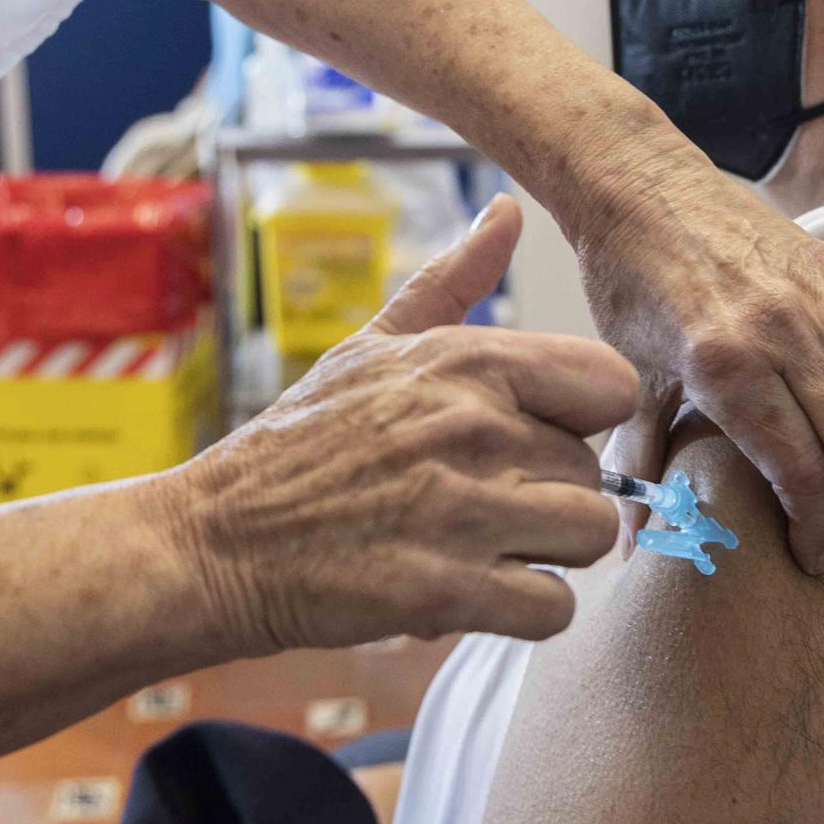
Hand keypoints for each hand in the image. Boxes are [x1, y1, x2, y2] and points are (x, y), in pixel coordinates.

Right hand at [165, 196, 637, 654]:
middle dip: (549, 498)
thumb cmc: (300, 444)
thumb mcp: (370, 346)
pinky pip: (555, 609)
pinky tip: (477, 594)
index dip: (584, 420)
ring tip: (486, 549)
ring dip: (547, 556)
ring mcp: (458, 510)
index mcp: (463, 361)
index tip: (538, 439)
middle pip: (594, 473)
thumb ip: (453, 281)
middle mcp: (470, 426)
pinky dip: (526, 613)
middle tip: (482, 507)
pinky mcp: (443, 591)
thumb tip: (506, 210)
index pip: (610, 385)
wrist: (213, 542)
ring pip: (590, 538)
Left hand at [578, 142, 823, 573]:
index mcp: (726, 365)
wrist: (636, 184)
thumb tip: (640, 539)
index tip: (815, 556)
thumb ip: (642, 458)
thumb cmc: (627, 281)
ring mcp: (817, 292)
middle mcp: (782, 330)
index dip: (816, 525)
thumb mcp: (629, 374)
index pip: (800, 469)